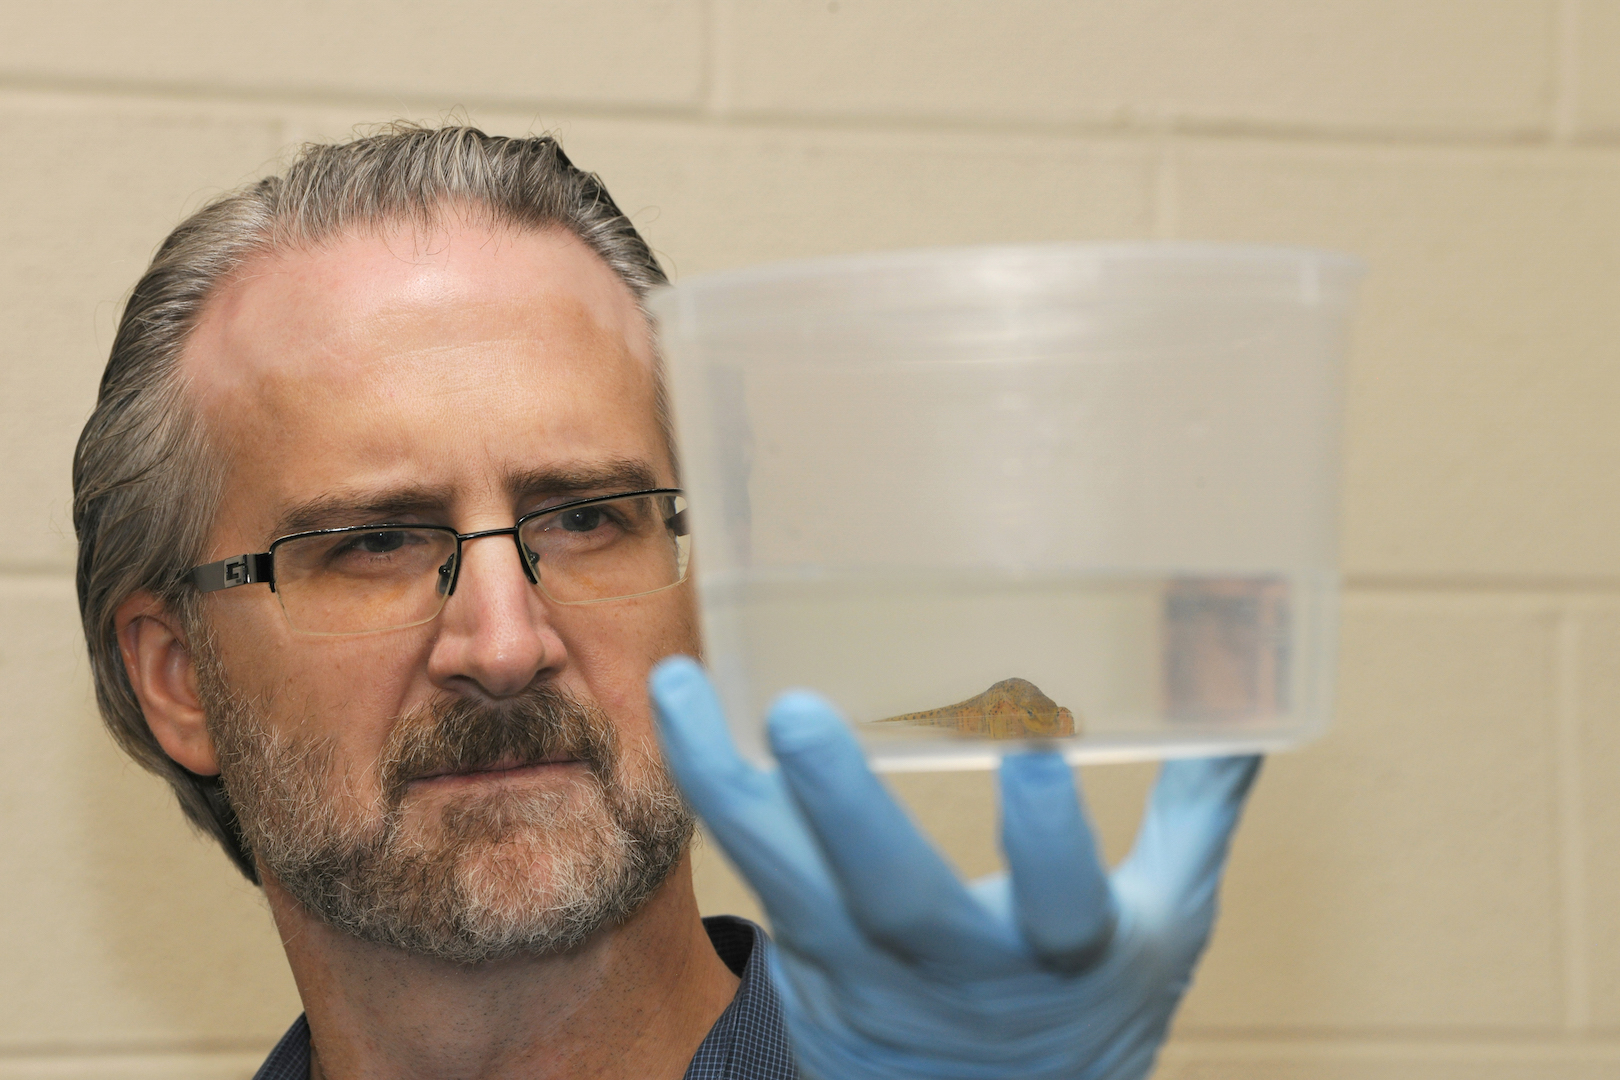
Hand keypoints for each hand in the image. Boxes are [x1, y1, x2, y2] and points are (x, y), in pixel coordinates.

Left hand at [649, 656, 1260, 1079]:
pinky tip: (685, 709)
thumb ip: (1197, 814)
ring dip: (732, 787)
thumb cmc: (1087, 1011)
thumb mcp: (1166, 927)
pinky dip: (716, 793)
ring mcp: (866, 973)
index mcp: (1062, 962)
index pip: (1060, 915)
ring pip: (791, 887)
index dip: (1048, 846)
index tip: (1036, 752)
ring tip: (684, 688)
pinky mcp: (807, 961)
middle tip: (800, 714)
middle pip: (892, 905)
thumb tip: (1250, 707)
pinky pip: (754, 874)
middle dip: (847, 812)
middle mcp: (953, 974)